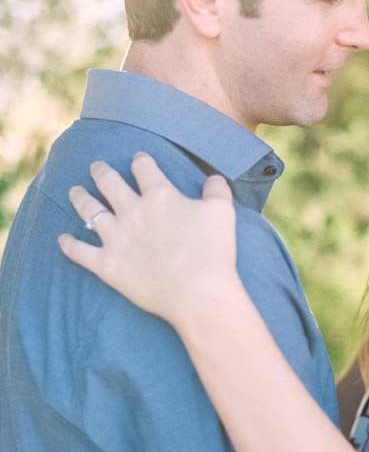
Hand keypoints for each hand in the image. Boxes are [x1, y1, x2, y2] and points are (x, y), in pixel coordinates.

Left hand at [58, 153, 237, 327]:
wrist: (198, 293)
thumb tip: (213, 178)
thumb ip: (217, 190)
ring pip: (89, 210)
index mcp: (159, 196)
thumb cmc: (214, 252)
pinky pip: (79, 251)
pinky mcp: (106, 264)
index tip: (139, 159)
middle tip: (96, 167)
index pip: (144, 168)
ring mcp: (115, 237)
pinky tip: (63, 238)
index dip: (141, 160)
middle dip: (100, 171)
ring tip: (74, 191)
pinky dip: (69, 244)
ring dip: (79, 198)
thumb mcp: (223, 212)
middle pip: (109, 182)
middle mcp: (132, 211)